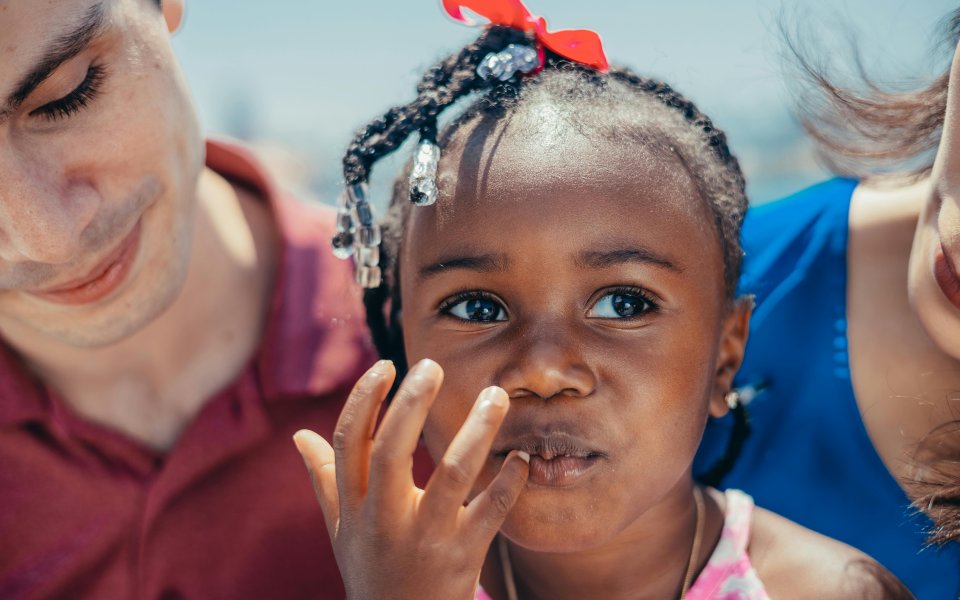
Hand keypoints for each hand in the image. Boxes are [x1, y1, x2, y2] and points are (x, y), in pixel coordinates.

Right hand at [293, 359, 529, 599]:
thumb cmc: (372, 571)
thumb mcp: (342, 530)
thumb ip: (326, 480)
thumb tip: (300, 437)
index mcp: (353, 505)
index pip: (350, 441)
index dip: (364, 399)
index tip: (385, 365)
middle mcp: (384, 519)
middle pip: (391, 451)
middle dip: (411, 403)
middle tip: (433, 366)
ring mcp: (425, 537)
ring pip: (451, 474)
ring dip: (476, 431)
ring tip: (496, 395)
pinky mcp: (463, 555)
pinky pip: (491, 511)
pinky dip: (509, 481)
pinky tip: (520, 457)